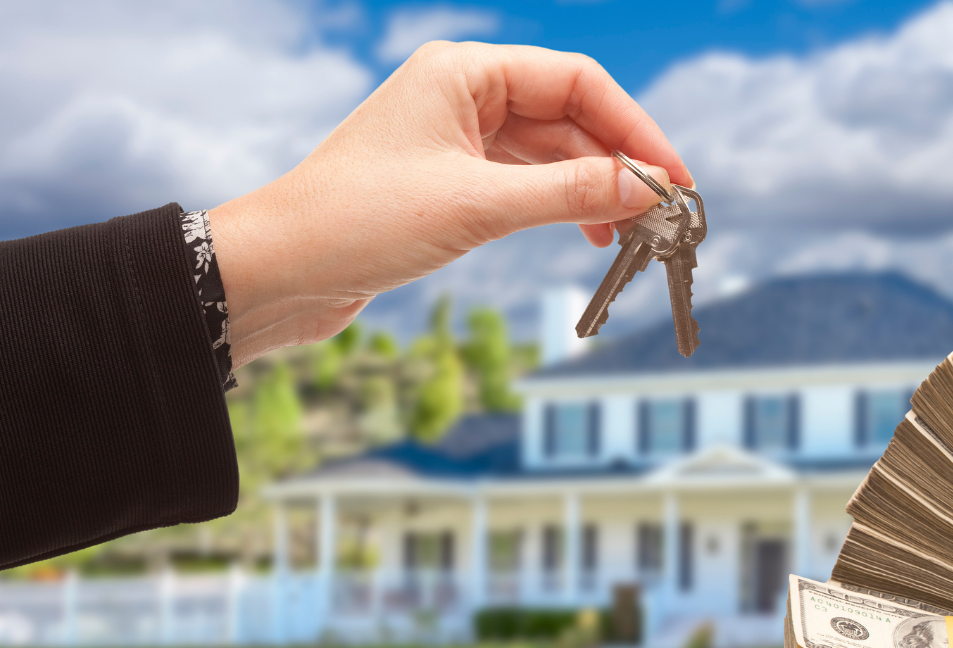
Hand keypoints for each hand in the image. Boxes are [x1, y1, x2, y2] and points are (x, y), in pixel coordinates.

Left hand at [208, 42, 692, 361]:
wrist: (279, 270)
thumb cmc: (358, 221)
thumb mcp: (477, 206)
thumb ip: (567, 194)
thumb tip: (644, 189)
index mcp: (463, 72)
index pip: (576, 81)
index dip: (634, 129)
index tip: (673, 178)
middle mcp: (462, 94)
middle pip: (569, 115)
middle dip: (620, 162)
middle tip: (666, 213)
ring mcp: (455, 138)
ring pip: (550, 153)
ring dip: (594, 190)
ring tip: (632, 233)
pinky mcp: (449, 182)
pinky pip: (525, 183)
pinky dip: (562, 207)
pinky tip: (590, 236)